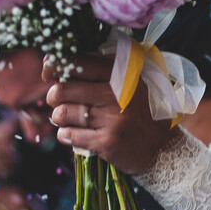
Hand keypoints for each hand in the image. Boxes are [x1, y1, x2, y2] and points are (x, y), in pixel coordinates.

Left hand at [45, 55, 176, 174]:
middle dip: (53, 96)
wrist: (163, 147)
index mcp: (120, 73)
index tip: (48, 72)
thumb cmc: (139, 110)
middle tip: (58, 99)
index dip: (54, 65)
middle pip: (61, 89)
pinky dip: (66, 135)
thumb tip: (53, 62)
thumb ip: (100, 69)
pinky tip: (75, 133)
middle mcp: (115, 93)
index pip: (75, 62)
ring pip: (62, 113)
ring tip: (69, 118)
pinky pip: (69, 135)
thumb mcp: (129, 81)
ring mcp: (111, 119)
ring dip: (60, 117)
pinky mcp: (106, 142)